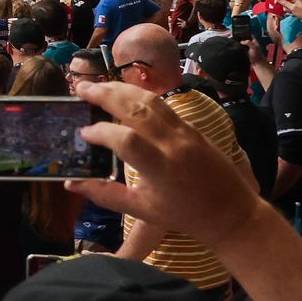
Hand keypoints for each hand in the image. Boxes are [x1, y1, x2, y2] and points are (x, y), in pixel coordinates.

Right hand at [68, 79, 270, 247]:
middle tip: (80, 89)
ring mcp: (186, 131)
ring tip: (98, 86)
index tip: (82, 133)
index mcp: (160, 168)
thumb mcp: (141, 210)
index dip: (100, 132)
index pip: (124, 139)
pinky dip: (140, 96)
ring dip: (122, 89)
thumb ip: (105, 194)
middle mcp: (173, 144)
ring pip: (150, 100)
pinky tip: (124, 94)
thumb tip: (70, 184)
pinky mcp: (193, 127)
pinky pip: (163, 104)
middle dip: (105, 95)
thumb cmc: (184, 215)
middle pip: (136, 108)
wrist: (231, 212)